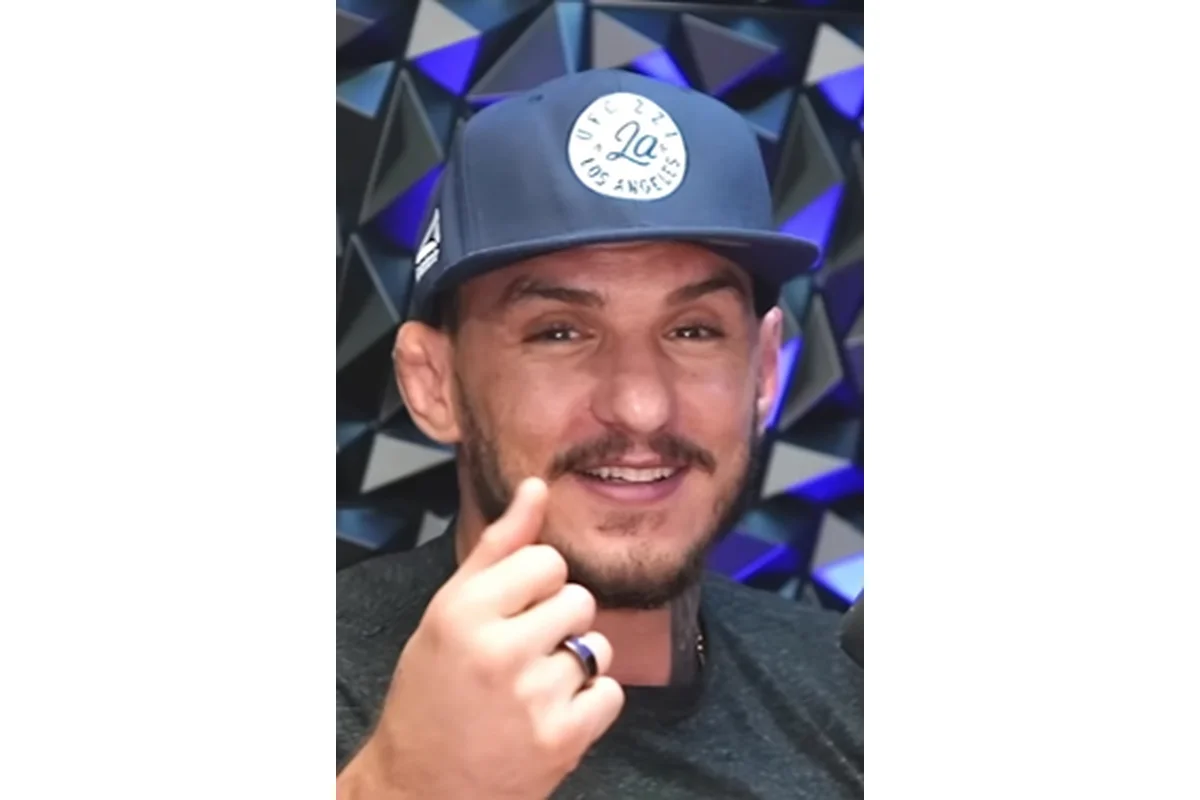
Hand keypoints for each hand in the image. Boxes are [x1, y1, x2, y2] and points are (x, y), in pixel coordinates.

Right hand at [337, 478, 624, 799]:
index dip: (536, 586)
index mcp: (464, 611)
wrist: (421, 787)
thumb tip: (536, 487)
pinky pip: (610, 694)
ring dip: (574, 665)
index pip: (547, 561)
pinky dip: (589, 705)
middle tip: (520, 653)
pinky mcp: (561, 739)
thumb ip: (499, 547)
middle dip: (558, 623)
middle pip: (579, 600)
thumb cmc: (433, 691)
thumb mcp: (449, 611)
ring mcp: (532, 698)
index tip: (512, 612)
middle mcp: (498, 650)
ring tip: (533, 687)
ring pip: (597, 647)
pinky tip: (551, 714)